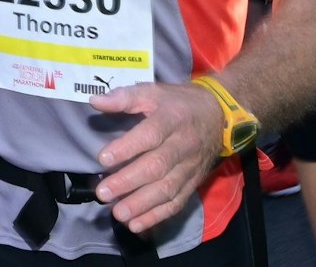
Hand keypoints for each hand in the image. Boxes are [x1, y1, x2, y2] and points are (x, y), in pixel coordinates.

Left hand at [89, 82, 225, 234]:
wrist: (220, 116)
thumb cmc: (179, 103)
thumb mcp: (154, 91)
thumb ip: (125, 97)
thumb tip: (95, 101)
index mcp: (172, 118)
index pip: (150, 134)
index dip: (127, 147)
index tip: (102, 159)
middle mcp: (182, 145)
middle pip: (156, 166)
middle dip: (128, 182)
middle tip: (103, 193)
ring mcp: (189, 167)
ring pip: (167, 189)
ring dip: (141, 204)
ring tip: (118, 213)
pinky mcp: (193, 183)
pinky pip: (177, 202)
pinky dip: (157, 216)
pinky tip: (137, 224)